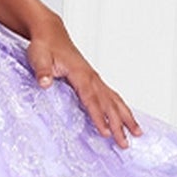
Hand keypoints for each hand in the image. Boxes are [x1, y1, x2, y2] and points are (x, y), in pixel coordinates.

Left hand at [25, 13, 142, 148]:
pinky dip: (121, 108)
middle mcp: (91, 76)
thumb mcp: (38, 57)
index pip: (92, 99)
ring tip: (137, 133)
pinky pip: (111, 96)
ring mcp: (94, 78)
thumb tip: (44, 83)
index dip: (99, 117)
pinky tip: (127, 118)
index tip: (106, 132)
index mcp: (80, 73)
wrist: (50, 32)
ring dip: (126, 117)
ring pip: (115, 100)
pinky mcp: (93, 79)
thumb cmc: (44, 45)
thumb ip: (42, 71)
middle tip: (125, 143)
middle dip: (118, 124)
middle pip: (109, 104)